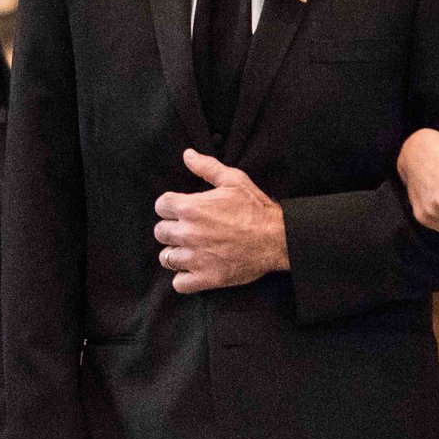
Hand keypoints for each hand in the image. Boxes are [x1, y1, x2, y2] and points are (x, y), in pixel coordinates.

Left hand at [156, 151, 289, 291]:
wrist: (278, 239)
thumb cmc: (256, 208)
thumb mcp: (234, 180)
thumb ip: (207, 167)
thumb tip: (188, 155)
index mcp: (191, 207)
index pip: (160, 206)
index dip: (170, 206)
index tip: (182, 210)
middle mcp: (188, 233)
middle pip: (160, 232)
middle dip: (172, 229)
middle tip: (188, 230)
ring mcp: (195, 258)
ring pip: (166, 258)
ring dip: (176, 253)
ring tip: (190, 250)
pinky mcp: (205, 278)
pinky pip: (179, 283)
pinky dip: (184, 278)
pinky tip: (194, 270)